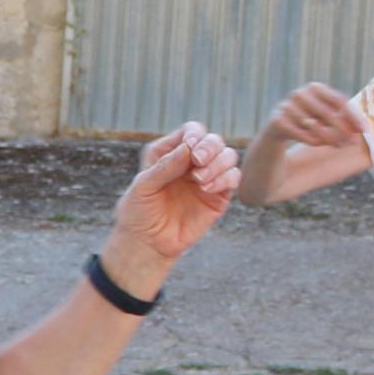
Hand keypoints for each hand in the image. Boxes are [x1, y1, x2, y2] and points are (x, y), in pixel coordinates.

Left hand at [105, 122, 239, 286]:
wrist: (148, 242)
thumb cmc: (140, 211)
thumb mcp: (144, 186)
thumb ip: (165, 166)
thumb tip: (188, 147)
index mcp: (170, 152)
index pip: (191, 132)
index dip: (194, 135)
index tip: (190, 148)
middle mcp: (192, 162)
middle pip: (214, 140)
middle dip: (210, 146)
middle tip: (198, 160)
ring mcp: (207, 177)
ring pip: (228, 156)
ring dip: (218, 163)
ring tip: (199, 180)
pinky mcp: (219, 195)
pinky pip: (233, 177)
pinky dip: (225, 178)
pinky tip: (207, 189)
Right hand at [264, 82, 367, 156]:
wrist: (278, 127)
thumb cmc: (309, 119)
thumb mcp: (326, 117)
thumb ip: (344, 120)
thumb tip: (363, 130)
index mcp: (315, 87)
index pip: (338, 100)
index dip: (353, 116)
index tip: (364, 130)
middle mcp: (299, 93)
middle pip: (327, 113)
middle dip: (342, 130)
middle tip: (352, 143)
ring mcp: (286, 106)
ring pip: (314, 125)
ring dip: (330, 138)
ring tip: (340, 145)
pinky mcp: (277, 120)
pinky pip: (301, 134)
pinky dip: (313, 140)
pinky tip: (319, 144)